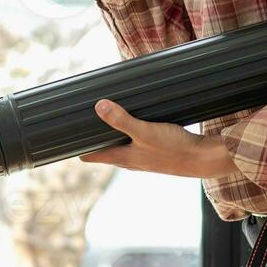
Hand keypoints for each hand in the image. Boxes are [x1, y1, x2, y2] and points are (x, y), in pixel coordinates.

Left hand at [81, 99, 239, 179]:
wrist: (203, 159)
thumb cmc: (173, 149)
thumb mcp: (145, 131)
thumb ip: (121, 120)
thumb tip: (98, 106)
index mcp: (122, 158)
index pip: (90, 155)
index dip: (75, 148)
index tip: (62, 137)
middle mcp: (130, 160)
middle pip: (103, 150)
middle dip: (91, 138)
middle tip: (79, 120)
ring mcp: (143, 157)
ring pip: (119, 146)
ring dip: (110, 134)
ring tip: (102, 117)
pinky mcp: (156, 151)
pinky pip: (135, 142)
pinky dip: (128, 132)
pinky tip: (133, 121)